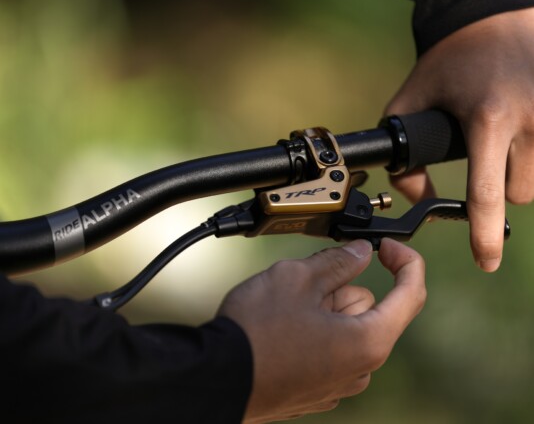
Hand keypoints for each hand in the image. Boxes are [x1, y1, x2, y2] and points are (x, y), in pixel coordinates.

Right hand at [218, 238, 425, 422]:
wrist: (216, 378)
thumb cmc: (256, 332)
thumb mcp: (299, 278)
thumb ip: (339, 260)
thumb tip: (360, 252)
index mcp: (367, 341)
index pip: (410, 295)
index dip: (405, 262)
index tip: (387, 246)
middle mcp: (360, 369)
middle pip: (367, 308)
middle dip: (340, 288)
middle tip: (302, 286)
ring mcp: (337, 384)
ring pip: (346, 327)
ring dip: (324, 309)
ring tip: (285, 310)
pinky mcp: (316, 390)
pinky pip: (329, 347)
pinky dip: (314, 331)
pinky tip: (282, 331)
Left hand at [385, 7, 533, 271]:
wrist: (493, 19)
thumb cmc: (450, 61)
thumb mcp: (411, 101)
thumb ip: (405, 157)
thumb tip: (419, 200)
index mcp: (487, 119)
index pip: (486, 192)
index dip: (485, 234)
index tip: (486, 262)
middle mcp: (532, 119)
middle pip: (517, 193)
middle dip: (497, 186)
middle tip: (484, 152)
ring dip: (518, 171)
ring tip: (503, 135)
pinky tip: (520, 132)